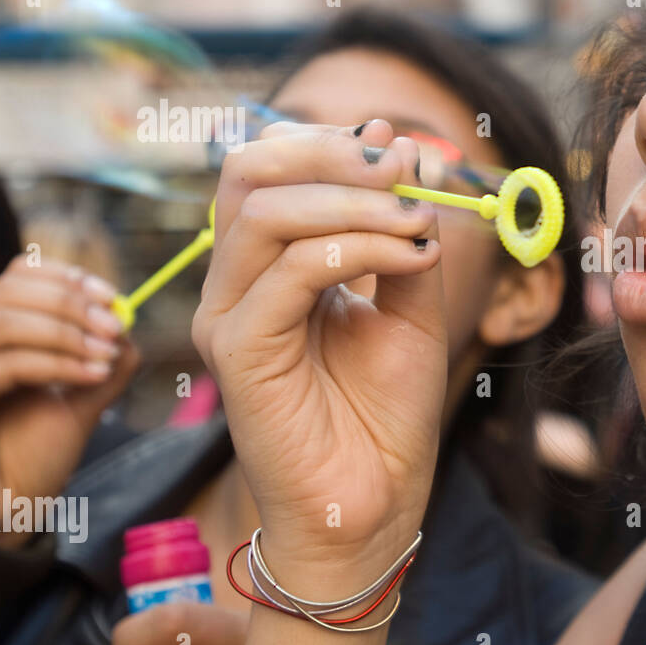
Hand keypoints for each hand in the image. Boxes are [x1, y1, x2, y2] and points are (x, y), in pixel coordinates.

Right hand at [0, 256, 139, 535]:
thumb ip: (104, 364)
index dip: (65, 279)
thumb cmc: (33, 458)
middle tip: (116, 325)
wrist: (7, 512)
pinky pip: (6, 364)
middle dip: (72, 302)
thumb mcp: (80, 401)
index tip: (113, 298)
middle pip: (9, 290)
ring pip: (4, 321)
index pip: (18, 277)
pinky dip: (56, 362)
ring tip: (105, 355)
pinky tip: (94, 375)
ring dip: (66, 332)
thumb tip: (129, 327)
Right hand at [191, 121, 445, 597]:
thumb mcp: (411, 306)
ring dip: (356, 204)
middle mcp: (236, 285)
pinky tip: (413, 259)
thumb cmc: (387, 411)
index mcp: (269, 266)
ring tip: (419, 224)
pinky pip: (291, 271)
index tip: (398, 147)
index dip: (329, 144)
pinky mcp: (236, 352)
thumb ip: (403, 233)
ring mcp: (227, 317)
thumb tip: (402, 146)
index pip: (267, 169)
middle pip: (250, 174)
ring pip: (269, 214)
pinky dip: (361, 249)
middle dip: (333, 156)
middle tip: (403, 169)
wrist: (375, 500)